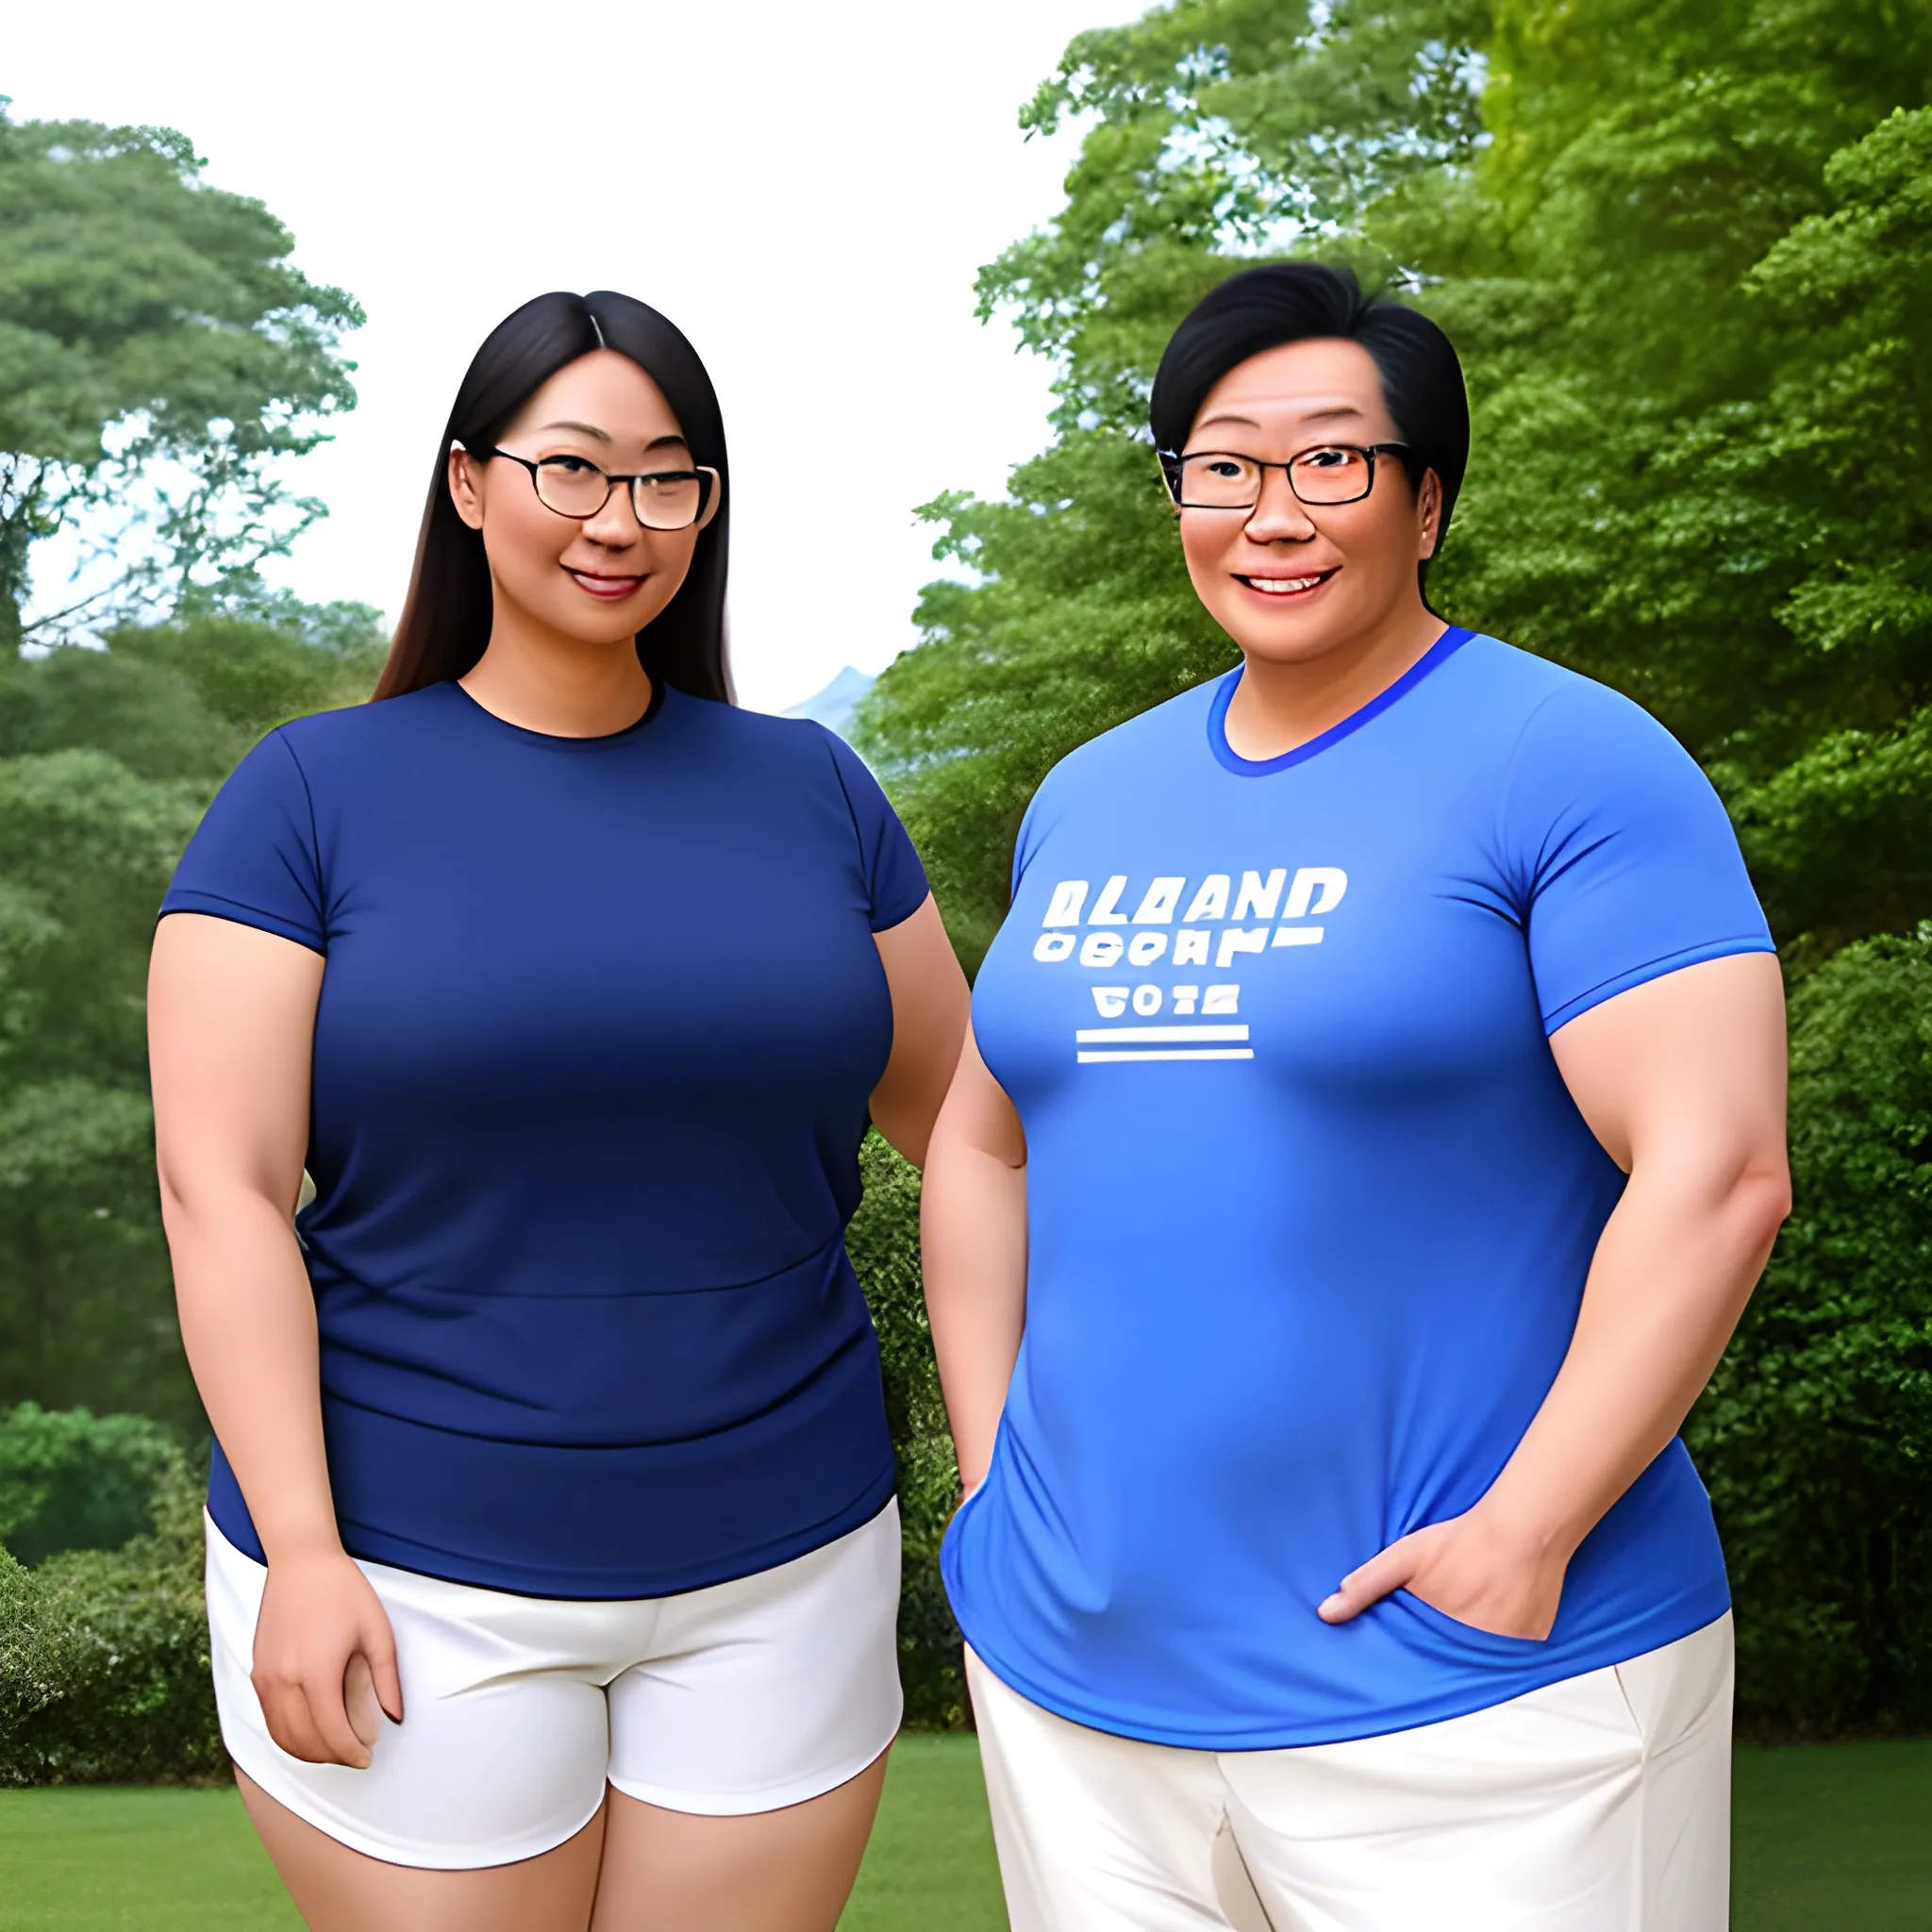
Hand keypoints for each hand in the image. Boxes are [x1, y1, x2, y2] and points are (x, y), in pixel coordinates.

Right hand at [251, 1546, 402, 1766]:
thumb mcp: (376, 1630)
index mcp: (317, 1673)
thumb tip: (394, 1716)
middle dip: (331, 1757)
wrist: (301, 1561)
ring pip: (282, 1736)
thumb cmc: (343, 1591)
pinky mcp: (257, 1672)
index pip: (332, 1733)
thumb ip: (386, 1678)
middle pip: (305, 1742)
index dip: (350, 1752)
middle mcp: (284, 1681)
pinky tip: (308, 1732)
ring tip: (333, 1749)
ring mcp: (265, 1678)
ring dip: (307, 1752)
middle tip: (353, 1756)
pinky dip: (287, 1735)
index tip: (366, 1757)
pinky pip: (269, 1718)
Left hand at [1316, 1503, 1570, 1639]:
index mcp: (1445, 1636)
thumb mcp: (1405, 1558)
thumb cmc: (1460, 1541)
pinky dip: (1503, 1637)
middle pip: (1453, 1661)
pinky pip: (1513, 1648)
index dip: (1413, 1657)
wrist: (1524, 1527)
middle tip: (1441, 1625)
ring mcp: (1511, 1649)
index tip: (1403, 1653)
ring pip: (1484, 1656)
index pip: (1421, 1664)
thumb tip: (1325, 1614)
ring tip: (1472, 1616)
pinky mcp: (1535, 1641)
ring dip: (1475, 1644)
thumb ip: (1366, 1585)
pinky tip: (1499, 1612)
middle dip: (1443, 1650)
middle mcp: (1479, 1652)